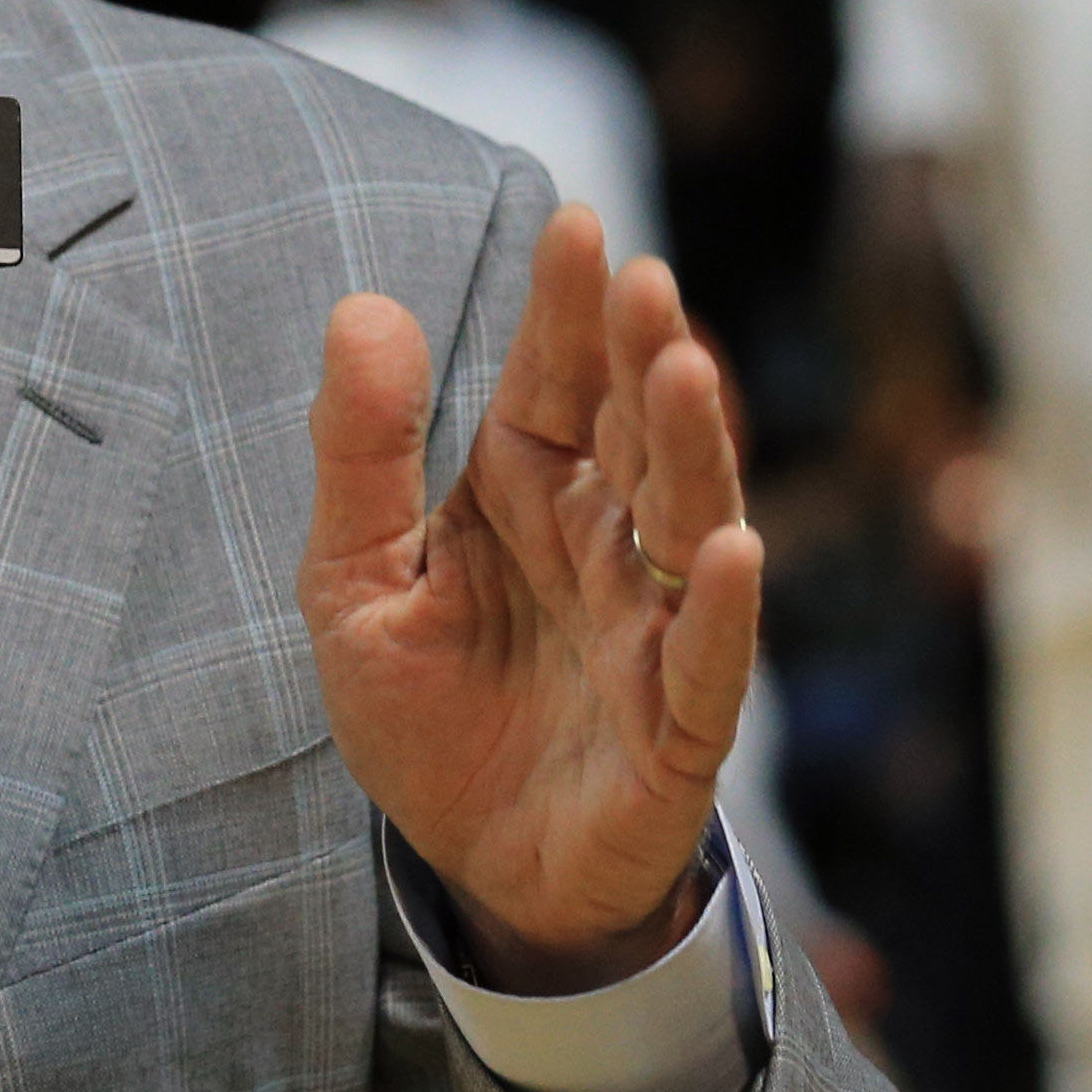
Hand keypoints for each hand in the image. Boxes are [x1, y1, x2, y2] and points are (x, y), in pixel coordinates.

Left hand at [299, 206, 759, 991]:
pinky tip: (736, 548)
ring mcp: (652, 631)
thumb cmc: (427, 712)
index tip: (575, 224)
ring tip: (687, 370)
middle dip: (642, 357)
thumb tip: (365, 305)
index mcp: (527, 492)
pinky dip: (727, 609)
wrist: (470, 867)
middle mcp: (605, 543)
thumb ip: (360, 453)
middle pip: (636, 435)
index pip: (556, 381)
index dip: (567, 308)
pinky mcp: (678, 728)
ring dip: (696, 450)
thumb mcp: (354, 580)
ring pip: (689, 525)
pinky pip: (710, 662)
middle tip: (641, 278)